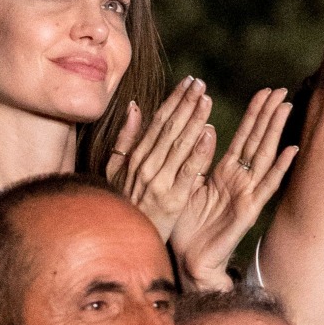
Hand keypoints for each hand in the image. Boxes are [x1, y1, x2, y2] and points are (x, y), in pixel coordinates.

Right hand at [106, 76, 214, 240]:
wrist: (120, 241)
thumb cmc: (121, 203)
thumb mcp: (115, 170)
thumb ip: (125, 139)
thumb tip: (134, 107)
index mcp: (134, 158)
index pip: (158, 122)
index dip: (174, 100)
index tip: (189, 83)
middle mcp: (145, 166)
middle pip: (169, 129)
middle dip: (186, 104)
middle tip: (201, 84)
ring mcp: (158, 183)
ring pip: (179, 145)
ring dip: (194, 120)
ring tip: (206, 100)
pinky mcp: (172, 200)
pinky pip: (187, 172)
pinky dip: (197, 151)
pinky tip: (208, 134)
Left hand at [171, 87, 297, 290]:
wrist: (188, 257)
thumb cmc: (185, 224)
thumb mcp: (185, 185)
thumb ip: (193, 160)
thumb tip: (199, 130)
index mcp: (223, 173)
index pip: (242, 138)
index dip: (253, 115)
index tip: (263, 93)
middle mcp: (238, 180)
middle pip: (257, 141)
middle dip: (268, 116)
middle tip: (279, 91)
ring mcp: (246, 194)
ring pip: (264, 157)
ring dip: (275, 132)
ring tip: (286, 109)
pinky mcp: (248, 210)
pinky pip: (266, 186)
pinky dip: (279, 168)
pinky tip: (290, 150)